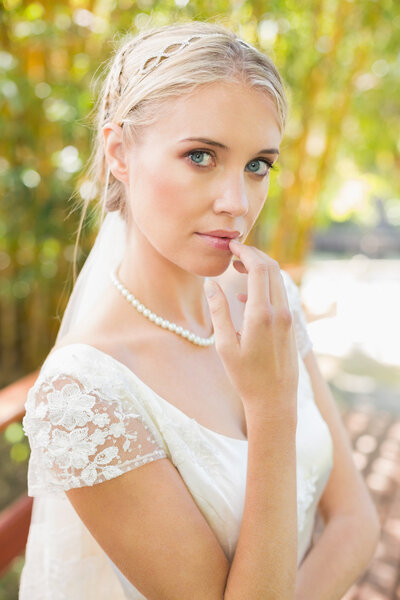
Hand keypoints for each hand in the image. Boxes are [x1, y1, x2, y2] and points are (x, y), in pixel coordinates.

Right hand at [204, 240, 298, 417]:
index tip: (231, 247)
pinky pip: (280, 295)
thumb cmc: (245, 377)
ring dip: (260, 270)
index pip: (259, 268)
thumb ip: (218, 311)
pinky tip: (246, 296)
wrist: (274, 401)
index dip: (246, 252)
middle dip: (254, 256)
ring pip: (278, 281)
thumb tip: (210, 284)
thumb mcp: (225, 346)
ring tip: (237, 271)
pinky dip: (265, 286)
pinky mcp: (291, 325)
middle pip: (272, 269)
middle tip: (234, 254)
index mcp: (262, 315)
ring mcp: (289, 319)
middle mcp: (280, 312)